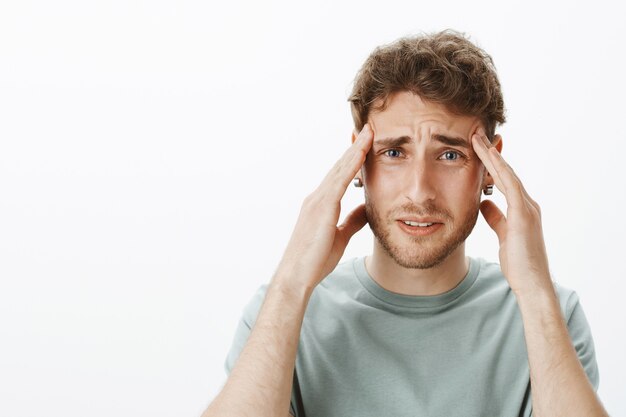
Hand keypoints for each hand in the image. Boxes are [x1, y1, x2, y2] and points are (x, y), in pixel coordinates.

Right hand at [275, 124, 373, 290]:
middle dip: (354, 146)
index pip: (340, 175)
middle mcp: (317, 197)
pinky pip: (339, 181)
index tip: (364, 143)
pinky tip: (362, 151)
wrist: (296, 276)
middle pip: (339, 166)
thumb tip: (367, 208)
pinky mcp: (321, 207)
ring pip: (339, 168)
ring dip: (355, 149)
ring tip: (369, 131)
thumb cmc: (314, 260)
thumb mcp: (340, 236)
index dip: (352, 158)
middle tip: (367, 127)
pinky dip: (351, 164)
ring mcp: (317, 200)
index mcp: (321, 204)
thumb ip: (352, 220)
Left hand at [471, 129, 552, 295]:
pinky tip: (489, 158)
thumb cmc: (519, 263)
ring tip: (478, 139)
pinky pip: (510, 186)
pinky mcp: (524, 214)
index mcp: (521, 209)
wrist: (532, 283)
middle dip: (491, 153)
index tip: (477, 149)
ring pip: (507, 174)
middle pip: (506, 172)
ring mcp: (527, 208)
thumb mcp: (502, 235)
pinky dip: (500, 170)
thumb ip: (495, 217)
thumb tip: (483, 203)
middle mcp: (527, 204)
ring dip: (493, 156)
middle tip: (477, 135)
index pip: (503, 180)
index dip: (491, 164)